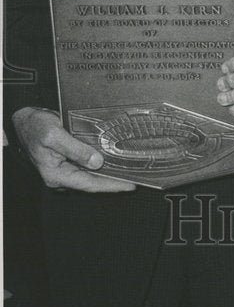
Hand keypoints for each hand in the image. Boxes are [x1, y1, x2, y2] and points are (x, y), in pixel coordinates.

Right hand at [12, 107, 135, 191]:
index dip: (111, 185)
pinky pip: (88, 166)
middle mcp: (61, 176)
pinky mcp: (69, 161)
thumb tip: (97, 162)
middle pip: (93, 182)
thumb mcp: (54, 135)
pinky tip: (115, 161)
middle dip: (114, 181)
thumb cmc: (35, 127)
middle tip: (136, 178)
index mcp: (56, 175)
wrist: (24, 120)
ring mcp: (65, 169)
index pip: (89, 184)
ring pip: (92, 175)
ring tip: (130, 170)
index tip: (129, 185)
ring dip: (110, 173)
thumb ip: (76, 149)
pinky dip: (102, 164)